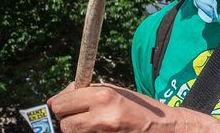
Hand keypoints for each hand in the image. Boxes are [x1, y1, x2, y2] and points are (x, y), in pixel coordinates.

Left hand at [47, 82, 219, 132]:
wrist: (163, 128)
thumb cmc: (137, 106)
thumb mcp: (113, 90)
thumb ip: (85, 92)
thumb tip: (56, 100)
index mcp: (103, 97)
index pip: (62, 104)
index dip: (60, 105)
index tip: (62, 105)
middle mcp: (102, 117)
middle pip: (64, 124)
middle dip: (67, 120)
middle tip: (77, 117)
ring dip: (76, 130)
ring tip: (92, 124)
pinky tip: (99, 131)